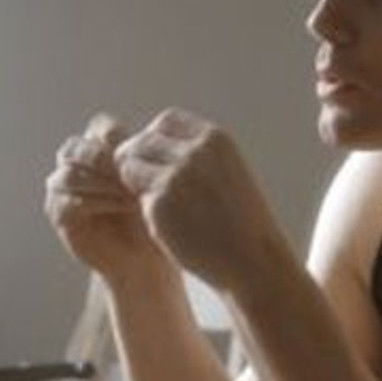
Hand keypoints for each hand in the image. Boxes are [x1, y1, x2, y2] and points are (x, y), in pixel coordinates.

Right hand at [44, 114, 165, 277]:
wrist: (144, 253)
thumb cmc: (153, 212)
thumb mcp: (154, 182)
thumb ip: (144, 159)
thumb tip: (149, 140)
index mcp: (101, 145)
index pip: (101, 127)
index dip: (117, 138)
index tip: (141, 153)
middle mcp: (77, 163)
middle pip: (75, 148)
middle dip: (102, 159)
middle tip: (129, 173)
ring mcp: (63, 188)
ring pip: (68, 175)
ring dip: (101, 183)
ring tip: (130, 194)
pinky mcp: (58, 213)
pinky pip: (66, 202)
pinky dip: (94, 202)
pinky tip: (120, 206)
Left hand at [113, 108, 285, 293]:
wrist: (253, 259)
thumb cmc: (239, 220)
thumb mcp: (225, 171)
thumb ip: (193, 155)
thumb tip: (145, 144)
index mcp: (214, 139)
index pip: (166, 121)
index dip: (156, 140)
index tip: (158, 162)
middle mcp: (194, 151)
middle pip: (141, 140)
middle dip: (137, 160)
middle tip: (145, 186)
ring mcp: (176, 176)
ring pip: (129, 165)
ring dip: (135, 183)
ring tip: (158, 205)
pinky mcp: (160, 203)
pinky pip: (135, 197)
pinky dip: (144, 209)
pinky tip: (166, 225)